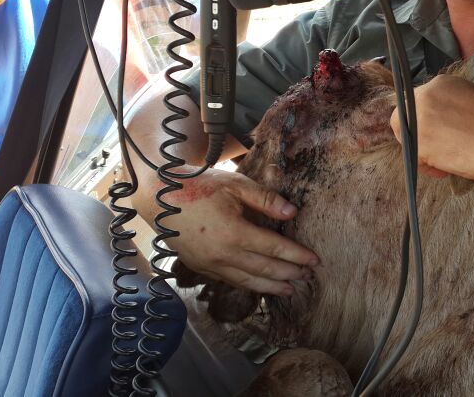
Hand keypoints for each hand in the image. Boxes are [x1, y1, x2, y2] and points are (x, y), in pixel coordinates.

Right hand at [158, 167, 319, 295]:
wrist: (158, 197)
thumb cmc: (198, 185)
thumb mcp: (235, 184)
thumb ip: (265, 200)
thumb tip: (292, 213)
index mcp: (234, 232)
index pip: (274, 249)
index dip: (296, 255)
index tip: (314, 260)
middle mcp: (222, 254)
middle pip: (264, 269)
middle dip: (288, 274)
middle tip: (307, 277)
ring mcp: (209, 264)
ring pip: (247, 281)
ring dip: (271, 286)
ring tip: (289, 290)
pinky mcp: (200, 267)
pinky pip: (230, 280)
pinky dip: (249, 284)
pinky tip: (260, 285)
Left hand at [390, 74, 473, 180]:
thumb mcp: (472, 99)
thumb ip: (451, 106)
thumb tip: (446, 121)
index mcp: (439, 83)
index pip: (418, 101)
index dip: (425, 119)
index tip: (438, 131)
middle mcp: (424, 96)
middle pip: (404, 118)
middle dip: (416, 134)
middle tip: (436, 148)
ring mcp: (419, 119)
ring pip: (408, 138)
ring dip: (424, 151)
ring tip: (449, 160)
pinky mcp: (419, 143)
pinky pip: (415, 158)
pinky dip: (429, 166)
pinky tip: (448, 168)